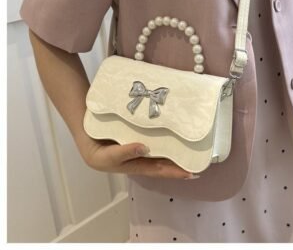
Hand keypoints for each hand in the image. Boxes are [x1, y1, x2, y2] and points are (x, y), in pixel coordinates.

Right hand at [75, 131, 196, 179]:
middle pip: (163, 161)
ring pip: (161, 147)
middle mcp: (140, 155)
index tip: (191, 172)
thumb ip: (124, 153)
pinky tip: (175, 128)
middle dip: (179, 163)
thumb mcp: (106, 156)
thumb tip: (145, 148)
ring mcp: (141, 143)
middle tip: (199, 162)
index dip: (174, 171)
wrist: (84, 131)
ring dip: (175, 148)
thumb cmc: (94, 149)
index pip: (158, 169)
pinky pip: (155, 134)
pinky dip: (166, 133)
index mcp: (134, 165)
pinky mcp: (139, 131)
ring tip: (192, 146)